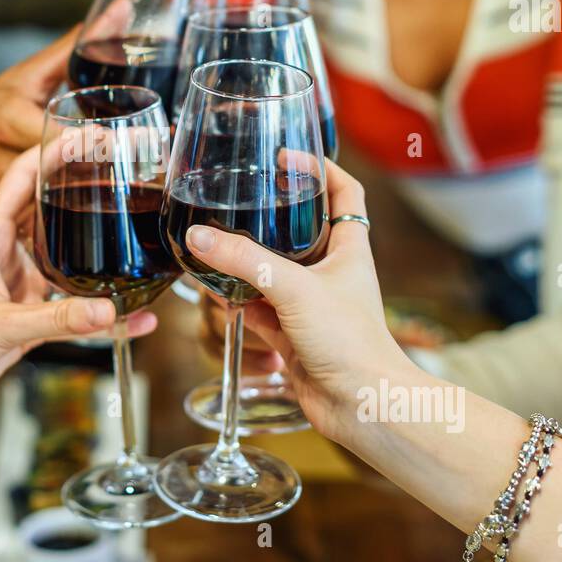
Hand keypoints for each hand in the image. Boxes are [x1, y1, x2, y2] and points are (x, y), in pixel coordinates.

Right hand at [0, 0, 134, 227]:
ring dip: (110, 198)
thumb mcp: (21, 78)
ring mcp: (11, 203)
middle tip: (164, 163)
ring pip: (72, 205)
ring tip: (153, 187)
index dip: (110, 142)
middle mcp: (9, 167)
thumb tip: (122, 9)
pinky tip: (121, 212)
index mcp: (10, 126)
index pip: (69, 139)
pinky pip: (60, 222)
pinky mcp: (15, 226)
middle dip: (121, 172)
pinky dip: (89, 215)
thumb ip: (73, 48)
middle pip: (77, 175)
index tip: (152, 137)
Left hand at [0, 146, 156, 429]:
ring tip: (134, 232)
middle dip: (83, 190)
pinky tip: (132, 320)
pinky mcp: (27, 317)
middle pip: (51, 210)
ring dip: (95, 248)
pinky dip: (100, 314)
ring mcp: (17, 285)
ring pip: (66, 257)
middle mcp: (5, 254)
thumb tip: (108, 310)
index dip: (54, 153)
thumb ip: (55, 319)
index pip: (22, 179)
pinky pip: (71, 309)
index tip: (89, 136)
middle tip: (123, 175)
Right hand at [178, 161, 408, 441]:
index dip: (320, 167)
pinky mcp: (291, 333)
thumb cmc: (350, 341)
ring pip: (271, 271)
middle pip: (300, 229)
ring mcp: (310, 304)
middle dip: (270, 215)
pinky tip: (214, 293)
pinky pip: (257, 308)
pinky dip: (236, 301)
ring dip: (244, 262)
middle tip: (237, 197)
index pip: (344, 192)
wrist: (362, 406)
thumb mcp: (294, 288)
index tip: (286, 155)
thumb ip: (244, 260)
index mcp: (349, 248)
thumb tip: (199, 236)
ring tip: (212, 242)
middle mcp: (330, 272)